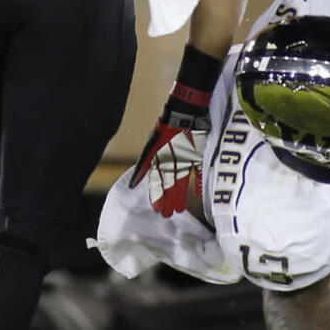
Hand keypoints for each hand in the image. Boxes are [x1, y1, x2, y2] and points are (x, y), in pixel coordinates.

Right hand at [130, 102, 210, 216]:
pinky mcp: (197, 155)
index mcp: (159, 160)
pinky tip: (197, 194)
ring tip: (179, 209)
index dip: (157, 196)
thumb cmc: (167, 131)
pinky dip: (197, 181)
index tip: (158, 210)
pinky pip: (197, 171)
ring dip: (180, 194)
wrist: (186, 114)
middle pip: (168, 184)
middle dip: (167, 199)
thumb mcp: (152, 149)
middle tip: (168, 215)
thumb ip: (143, 167)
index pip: (156, 183)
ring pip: (181, 181)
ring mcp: (184, 159)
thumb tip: (132, 185)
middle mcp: (171, 162)